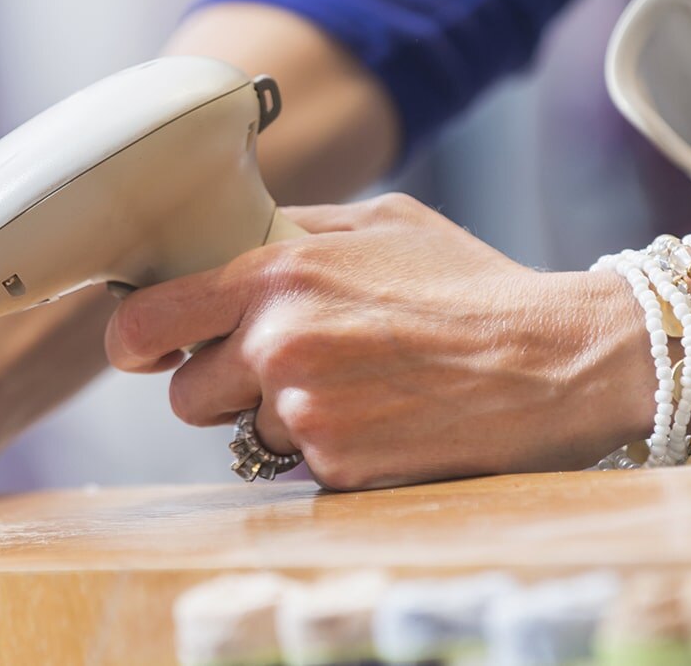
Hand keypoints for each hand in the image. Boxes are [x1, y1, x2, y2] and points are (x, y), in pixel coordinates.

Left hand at [105, 194, 651, 489]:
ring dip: (281, 418)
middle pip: (184, 393)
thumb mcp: (382, 222)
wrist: (554, 359)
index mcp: (277, 276)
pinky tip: (381, 417)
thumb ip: (294, 229)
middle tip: (281, 367)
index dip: (136, 341)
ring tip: (356, 387)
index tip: (146, 349)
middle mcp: (278, 345)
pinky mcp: (338, 467)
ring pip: (243, 434)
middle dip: (220, 385)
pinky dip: (327, 449)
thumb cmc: (471, 283)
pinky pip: (297, 464)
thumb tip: (230, 234)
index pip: (146, 322)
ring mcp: (307, 412)